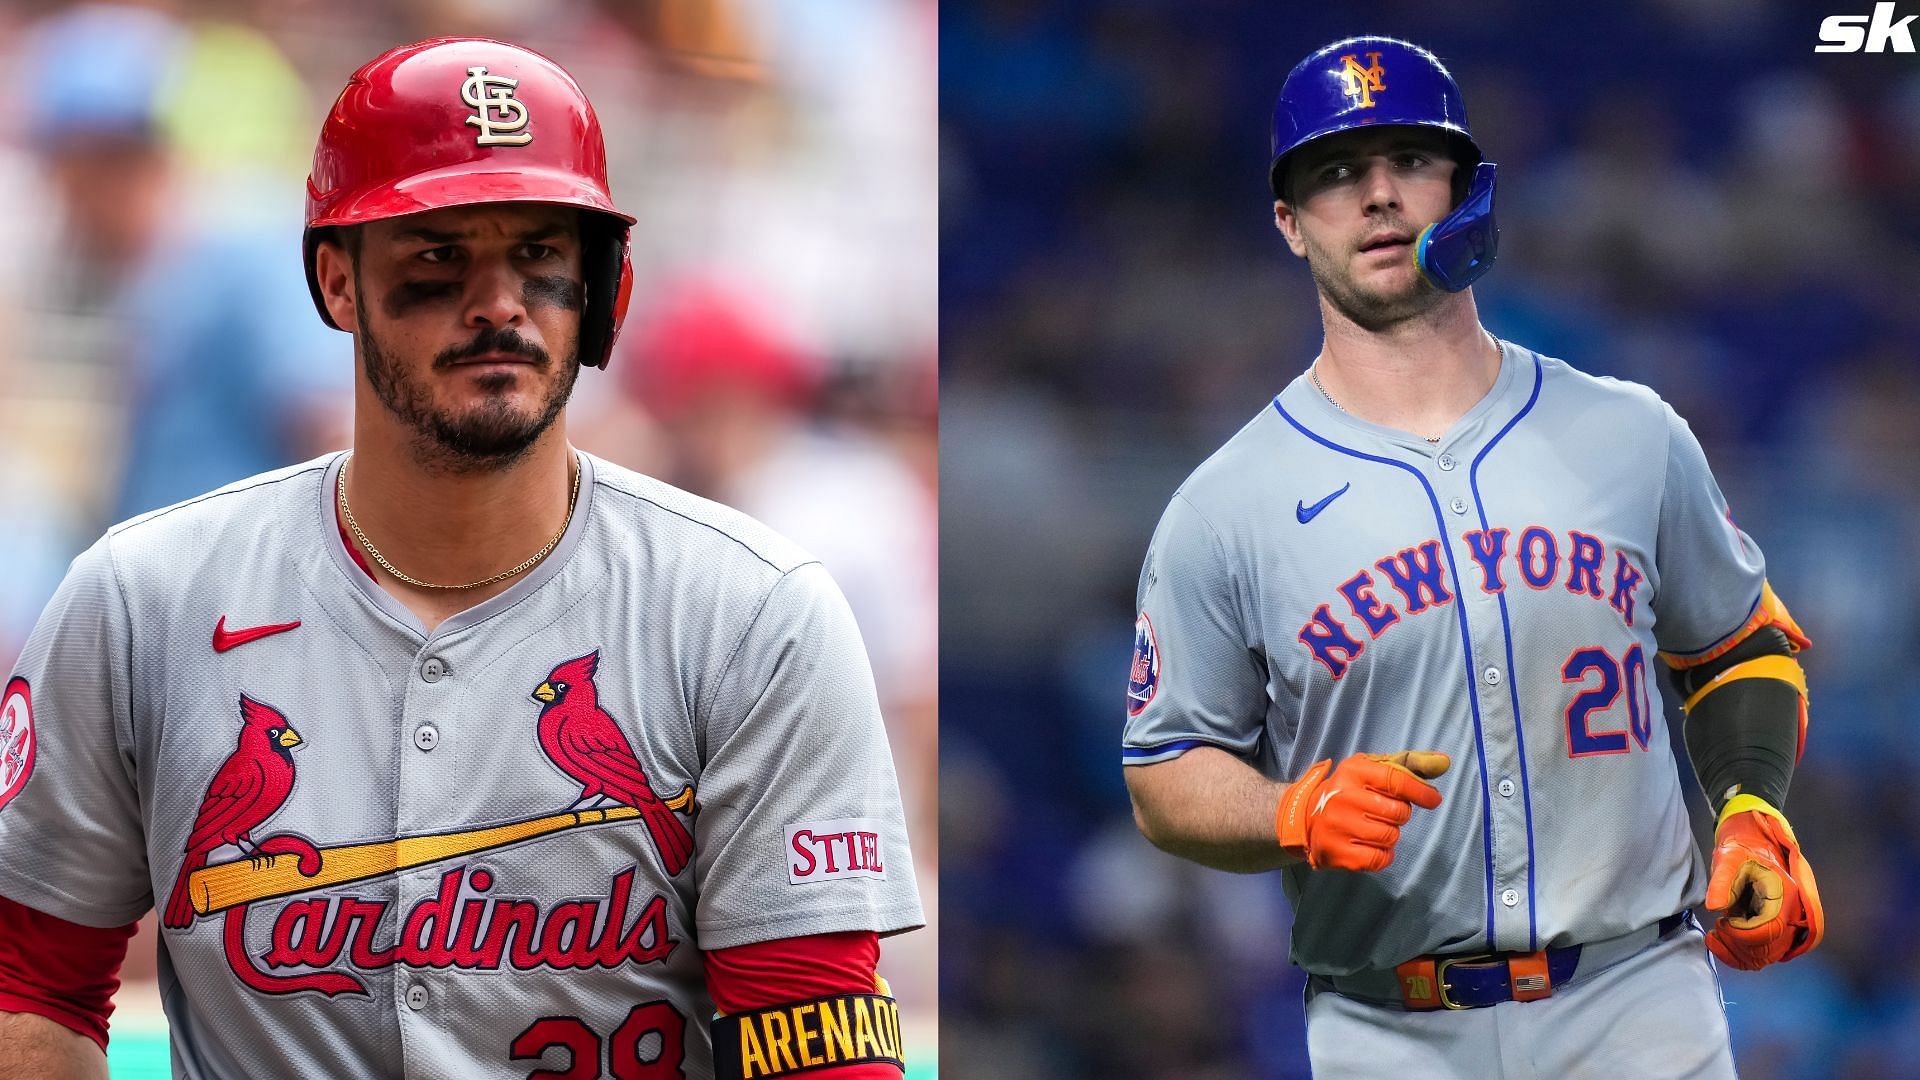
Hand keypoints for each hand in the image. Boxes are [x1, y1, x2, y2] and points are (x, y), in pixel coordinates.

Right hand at [1275, 750, 1448, 871]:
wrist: (1304, 818)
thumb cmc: (1348, 791)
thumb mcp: (1371, 770)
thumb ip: (1409, 764)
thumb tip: (1445, 762)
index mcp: (1353, 771)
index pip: (1397, 780)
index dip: (1421, 792)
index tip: (1433, 800)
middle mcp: (1343, 797)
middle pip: (1399, 813)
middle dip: (1398, 815)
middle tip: (1381, 812)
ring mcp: (1338, 826)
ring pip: (1391, 837)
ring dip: (1389, 835)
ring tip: (1370, 828)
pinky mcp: (1337, 853)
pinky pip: (1380, 859)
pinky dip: (1382, 855)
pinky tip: (1368, 846)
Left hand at [1704, 795, 1823, 970]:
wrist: (1753, 847)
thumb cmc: (1741, 850)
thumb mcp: (1729, 858)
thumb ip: (1722, 881)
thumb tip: (1714, 906)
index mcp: (1784, 896)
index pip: (1768, 931)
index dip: (1741, 934)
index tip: (1722, 922)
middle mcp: (1791, 915)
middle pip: (1767, 950)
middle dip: (1737, 944)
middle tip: (1718, 927)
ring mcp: (1784, 925)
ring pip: (1765, 957)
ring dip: (1738, 953)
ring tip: (1717, 933)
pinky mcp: (1774, 931)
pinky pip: (1762, 954)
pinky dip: (1741, 955)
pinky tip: (1720, 941)